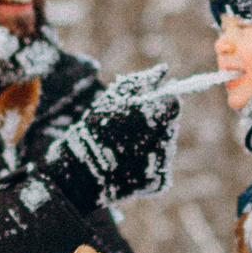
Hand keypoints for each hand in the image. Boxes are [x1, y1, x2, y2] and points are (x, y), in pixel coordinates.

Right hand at [44, 65, 181, 208]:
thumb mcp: (111, 99)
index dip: (164, 101)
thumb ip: (140, 82)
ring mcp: (161, 164)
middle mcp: (159, 140)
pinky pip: (160, 166)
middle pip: (170, 124)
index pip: (172, 102)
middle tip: (131, 128)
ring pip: (166, 145)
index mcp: (148, 116)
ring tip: (126, 147)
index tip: (155, 101)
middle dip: (156, 123)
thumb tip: (163, 70)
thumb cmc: (92, 132)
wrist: (79, 175)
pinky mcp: (159, 182)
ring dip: (153, 142)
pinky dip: (149, 163)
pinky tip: (130, 163)